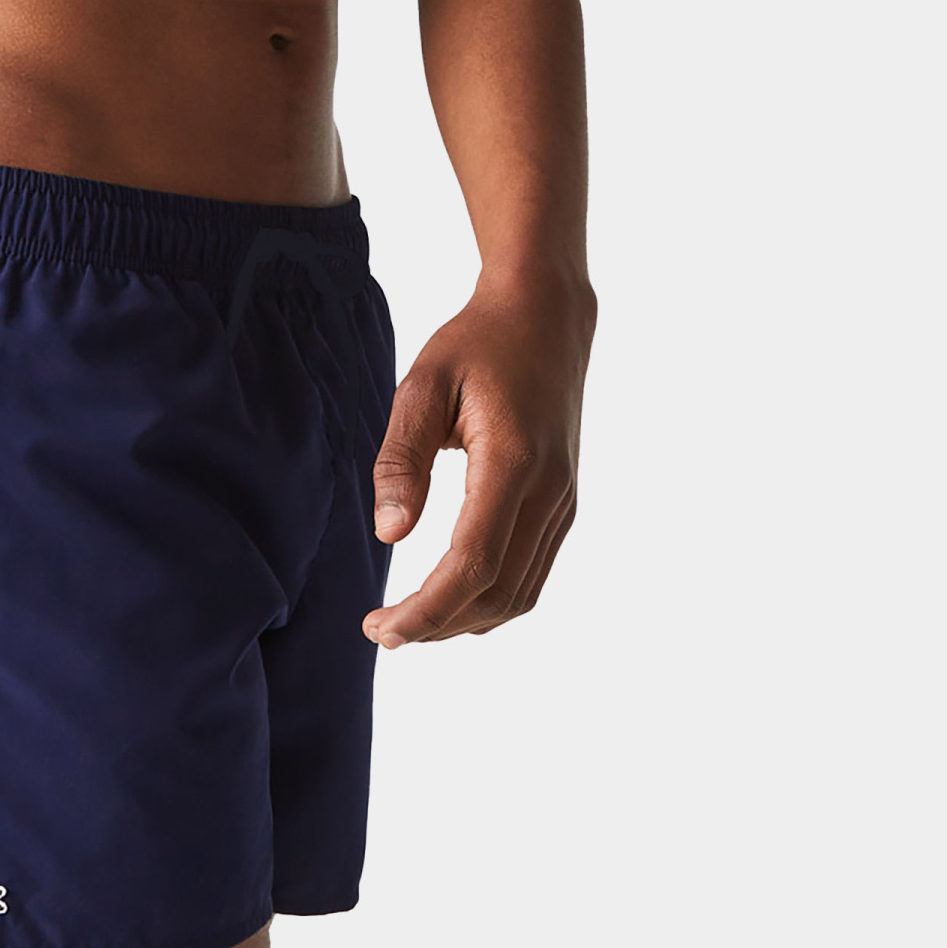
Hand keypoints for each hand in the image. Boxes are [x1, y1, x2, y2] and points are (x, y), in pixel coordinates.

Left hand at [363, 275, 592, 649]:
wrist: (546, 316)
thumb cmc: (476, 344)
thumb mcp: (423, 385)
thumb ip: (402, 459)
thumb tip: (390, 534)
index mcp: (512, 463)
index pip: (473, 562)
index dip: (428, 609)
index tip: (381, 630)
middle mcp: (549, 492)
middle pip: (498, 592)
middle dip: (439, 624)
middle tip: (381, 631)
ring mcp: (564, 501)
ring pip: (521, 592)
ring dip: (466, 619)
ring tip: (410, 622)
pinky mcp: (565, 502)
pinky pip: (533, 572)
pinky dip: (492, 598)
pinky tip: (452, 597)